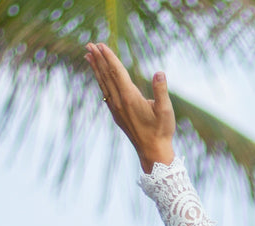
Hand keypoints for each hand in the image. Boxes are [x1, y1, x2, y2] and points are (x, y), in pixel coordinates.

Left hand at [85, 43, 175, 172]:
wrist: (152, 152)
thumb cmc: (161, 131)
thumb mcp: (165, 110)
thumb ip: (161, 90)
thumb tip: (159, 73)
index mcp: (130, 98)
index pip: (117, 72)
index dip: (109, 58)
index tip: (101, 45)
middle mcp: (119, 102)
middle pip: (106, 76)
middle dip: (98, 59)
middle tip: (89, 45)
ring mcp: (116, 109)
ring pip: (103, 84)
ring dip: (96, 69)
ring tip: (88, 56)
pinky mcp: (116, 114)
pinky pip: (105, 93)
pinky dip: (100, 81)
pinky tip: (99, 78)